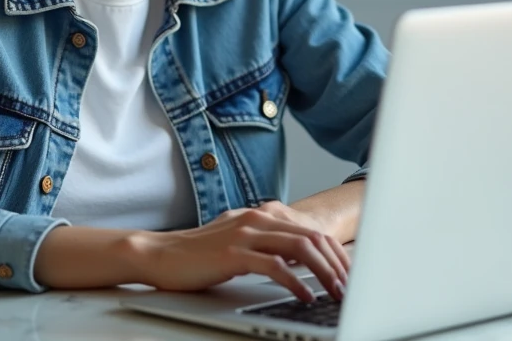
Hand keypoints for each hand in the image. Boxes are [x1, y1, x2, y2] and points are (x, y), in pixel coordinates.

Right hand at [130, 204, 349, 302]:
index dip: (336, 253)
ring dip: (323, 272)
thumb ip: (267, 245)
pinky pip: (274, 267)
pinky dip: (295, 283)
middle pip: (312, 237)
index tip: (349, 273)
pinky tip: (304, 296)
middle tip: (349, 286)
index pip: (311, 231)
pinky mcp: (233, 253)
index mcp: (262, 215)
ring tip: (335, 292)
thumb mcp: (240, 242)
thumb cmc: (199, 254)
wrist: (161, 254)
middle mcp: (258, 219)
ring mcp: (246, 234)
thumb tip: (299, 262)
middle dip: (337, 263)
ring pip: (299, 248)